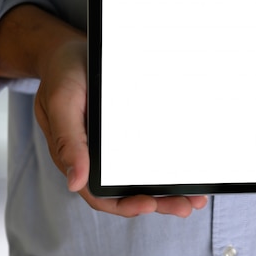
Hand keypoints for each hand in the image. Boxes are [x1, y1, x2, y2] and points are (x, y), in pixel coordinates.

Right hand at [0, 5, 206, 217]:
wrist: (70, 50)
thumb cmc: (64, 74)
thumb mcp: (61, 101)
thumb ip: (67, 140)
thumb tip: (75, 182)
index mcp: (75, 155)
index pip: (99, 193)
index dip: (125, 204)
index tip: (151, 204)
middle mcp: (94, 157)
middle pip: (125, 191)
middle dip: (157, 202)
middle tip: (187, 205)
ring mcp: (111, 147)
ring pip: (138, 178)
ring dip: (166, 191)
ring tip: (194, 197)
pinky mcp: (124, 134)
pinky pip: (145, 156)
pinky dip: (166, 167)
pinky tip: (187, 170)